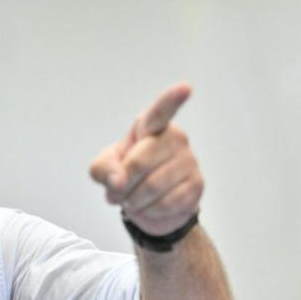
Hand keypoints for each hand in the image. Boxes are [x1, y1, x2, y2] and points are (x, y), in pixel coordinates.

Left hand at [90, 82, 203, 235]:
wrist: (148, 203)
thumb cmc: (126, 174)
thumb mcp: (104, 168)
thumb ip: (103, 169)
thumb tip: (118, 182)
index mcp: (151, 126)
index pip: (161, 111)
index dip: (172, 99)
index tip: (185, 88)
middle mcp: (174, 138)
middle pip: (140, 162)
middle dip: (122, 184)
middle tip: (118, 191)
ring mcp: (189, 161)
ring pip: (153, 187)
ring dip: (134, 201)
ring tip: (133, 200)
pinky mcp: (197, 185)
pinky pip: (166, 203)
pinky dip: (149, 211)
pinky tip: (149, 206)